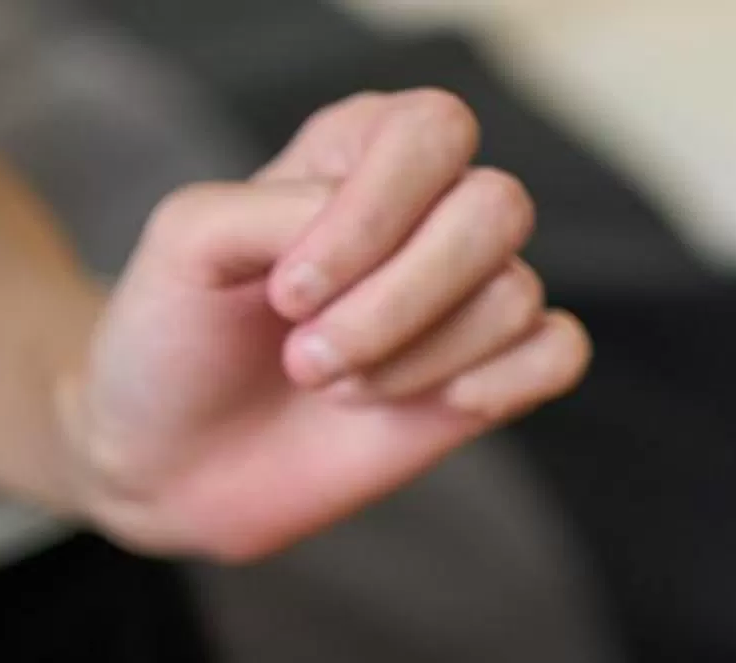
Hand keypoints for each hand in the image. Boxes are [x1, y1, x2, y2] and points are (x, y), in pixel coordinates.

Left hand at [65, 89, 588, 562]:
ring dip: (415, 357)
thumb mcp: (188, 242)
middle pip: (496, 209)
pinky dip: (503, 382)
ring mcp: (468, 297)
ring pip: (516, 295)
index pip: (433, 132)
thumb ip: (276, 207)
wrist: (178, 458)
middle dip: (400, 301)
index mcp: (358, 153)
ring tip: (334, 387)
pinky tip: (437, 405)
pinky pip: (559, 352)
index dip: (375, 213)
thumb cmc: (176, 336)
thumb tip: (387, 241)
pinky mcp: (497, 374)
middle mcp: (428, 213)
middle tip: (307, 359)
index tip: (287, 293)